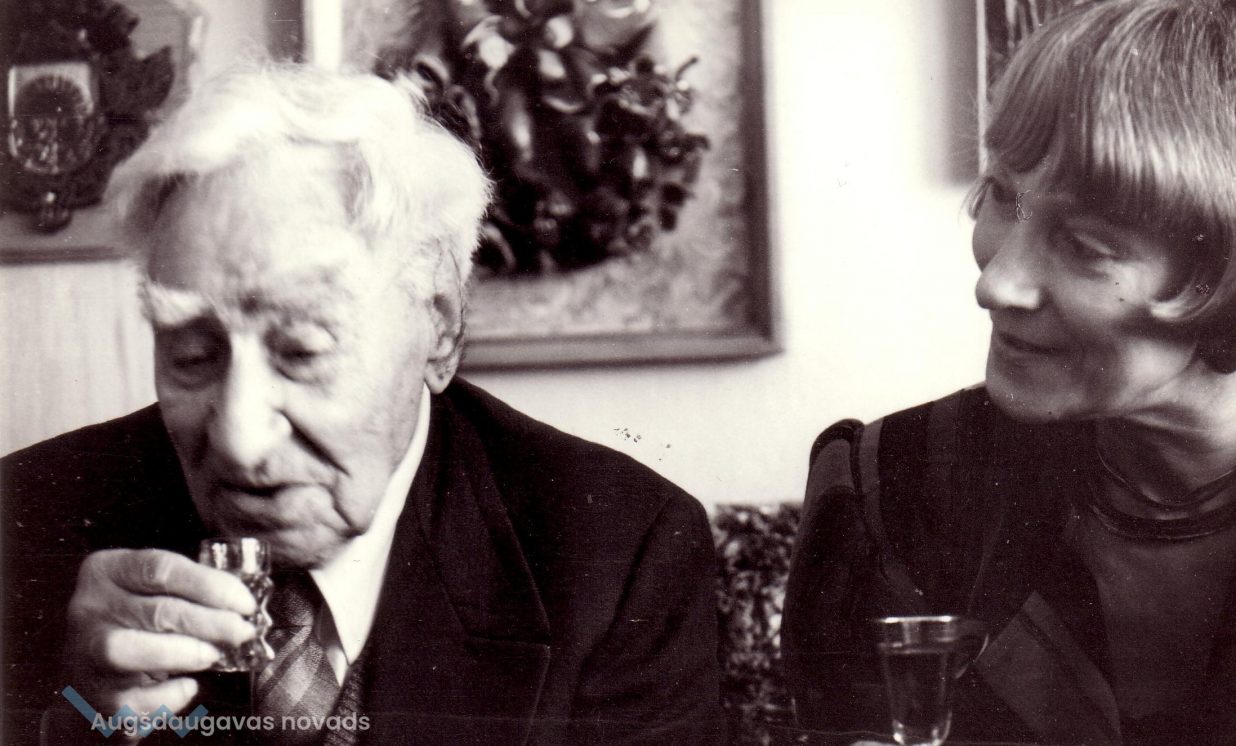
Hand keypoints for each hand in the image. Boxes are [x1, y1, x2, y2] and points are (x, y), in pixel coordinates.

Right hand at [64, 548, 256, 714]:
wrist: (92, 681)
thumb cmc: (136, 626)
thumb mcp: (151, 593)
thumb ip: (189, 591)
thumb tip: (242, 605)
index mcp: (106, 571)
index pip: (162, 568)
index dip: (211, 585)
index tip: (245, 602)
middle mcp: (88, 610)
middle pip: (160, 611)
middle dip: (214, 622)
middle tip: (244, 631)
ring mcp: (87, 655)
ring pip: (142, 650)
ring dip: (191, 652)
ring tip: (215, 654)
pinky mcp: (97, 699)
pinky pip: (142, 698)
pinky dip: (173, 694)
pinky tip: (187, 685)